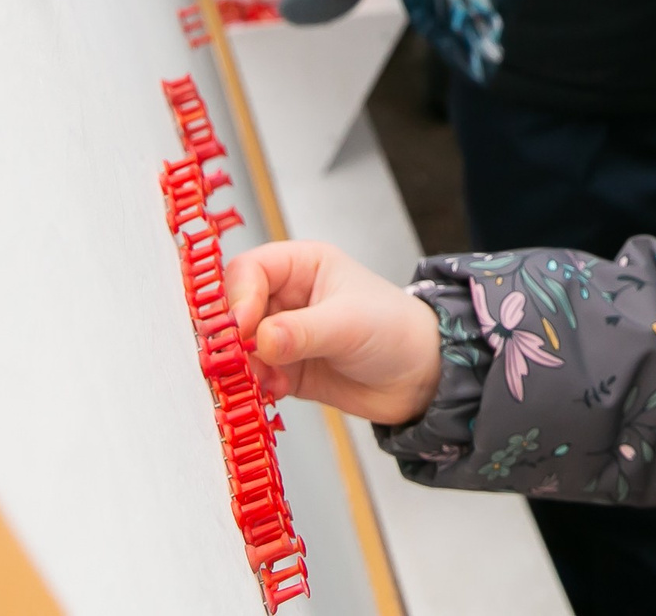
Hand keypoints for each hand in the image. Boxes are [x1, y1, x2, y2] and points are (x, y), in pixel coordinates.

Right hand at [228, 241, 443, 423]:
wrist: (421, 376)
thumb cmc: (395, 329)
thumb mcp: (348, 324)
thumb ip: (301, 332)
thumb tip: (258, 340)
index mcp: (303, 266)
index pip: (250, 270)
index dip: (239, 297)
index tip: (242, 328)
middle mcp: (287, 297)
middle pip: (236, 309)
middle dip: (234, 337)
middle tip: (241, 359)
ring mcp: (283, 335)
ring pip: (240, 347)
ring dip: (244, 366)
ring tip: (268, 379)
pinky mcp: (285, 369)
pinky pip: (253, 376)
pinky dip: (256, 385)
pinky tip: (277, 391)